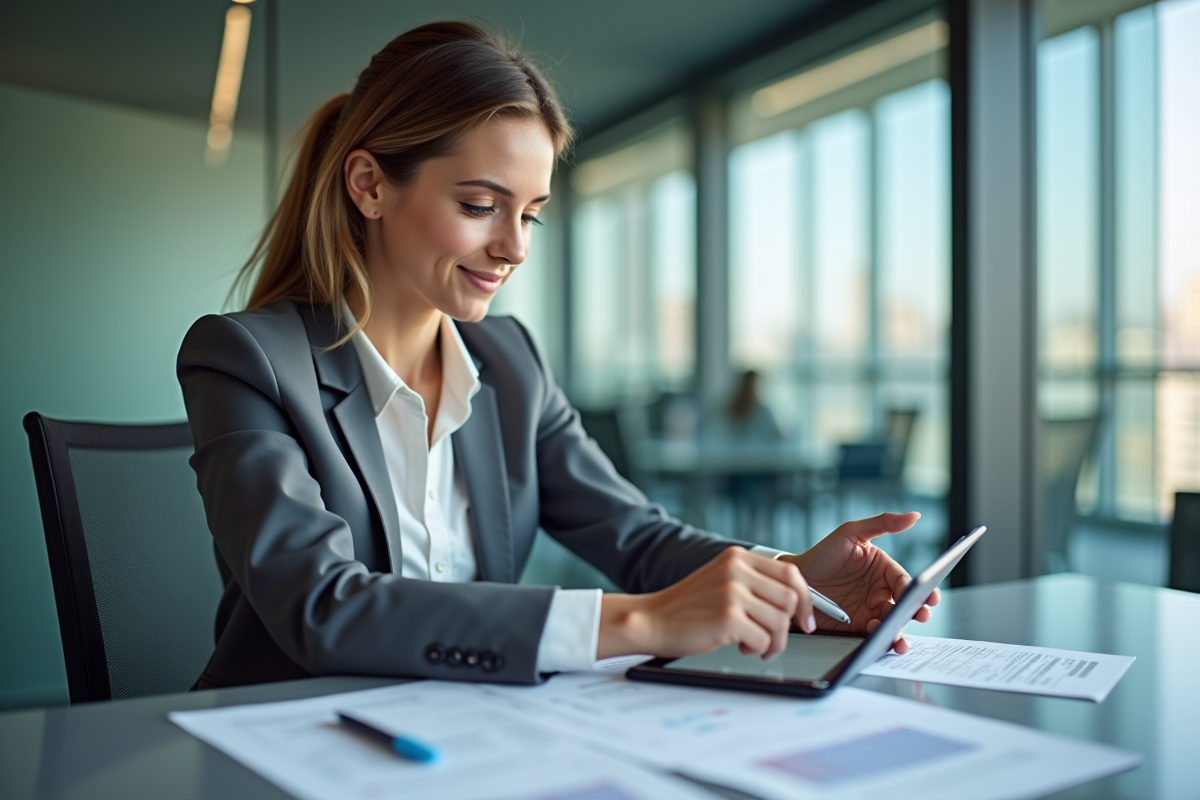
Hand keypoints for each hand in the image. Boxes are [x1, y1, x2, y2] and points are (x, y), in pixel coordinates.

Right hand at [596, 547, 814, 661]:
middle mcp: (736, 569)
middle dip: (790, 625)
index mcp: (737, 557)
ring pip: (780, 622)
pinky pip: (764, 640)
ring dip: (774, 642)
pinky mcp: (728, 617)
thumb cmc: (689, 608)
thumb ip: (754, 583)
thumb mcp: (722, 581)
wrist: (652, 620)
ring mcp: (732, 592)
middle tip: (774, 639)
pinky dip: (759, 650)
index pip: (791, 572)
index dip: (805, 599)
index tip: (805, 620)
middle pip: (790, 599)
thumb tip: (797, 603)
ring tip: (756, 646)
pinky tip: (742, 648)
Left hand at [781, 512, 938, 654]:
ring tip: (902, 638)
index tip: (927, 594)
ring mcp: (871, 610)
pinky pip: (875, 634)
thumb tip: (914, 515)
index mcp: (883, 569)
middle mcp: (881, 591)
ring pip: (894, 622)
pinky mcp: (859, 626)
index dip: (918, 588)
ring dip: (901, 632)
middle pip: (906, 604)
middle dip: (918, 611)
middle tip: (922, 615)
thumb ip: (882, 524)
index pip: (905, 580)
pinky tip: (878, 635)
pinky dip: (881, 637)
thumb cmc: (823, 554)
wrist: (797, 580)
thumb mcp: (851, 533)